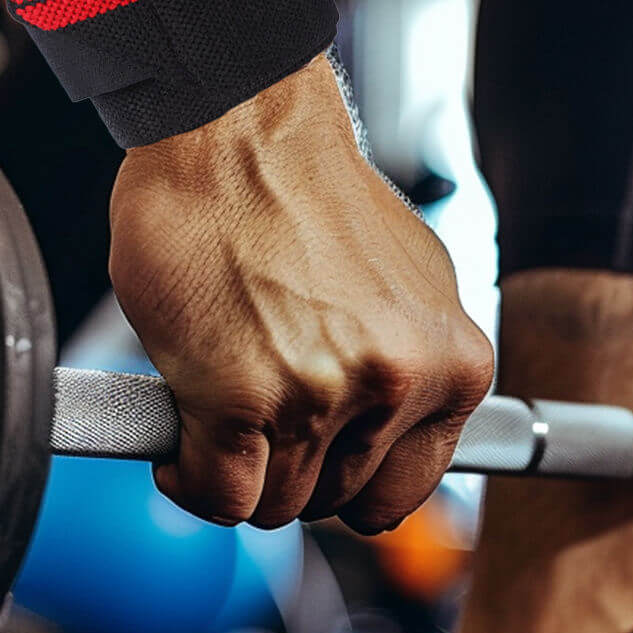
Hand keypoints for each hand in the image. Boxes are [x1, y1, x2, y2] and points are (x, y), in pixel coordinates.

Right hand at [109, 56, 493, 531]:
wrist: (237, 126)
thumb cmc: (304, 194)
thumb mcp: (405, 289)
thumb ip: (407, 369)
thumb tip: (390, 432)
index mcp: (451, 362)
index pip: (405, 489)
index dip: (349, 484)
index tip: (316, 465)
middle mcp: (398, 384)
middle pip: (333, 502)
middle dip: (288, 473)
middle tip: (256, 427)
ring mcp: (321, 396)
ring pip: (273, 506)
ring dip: (237, 474)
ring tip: (217, 416)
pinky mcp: (240, 399)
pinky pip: (217, 494)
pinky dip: (189, 480)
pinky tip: (180, 437)